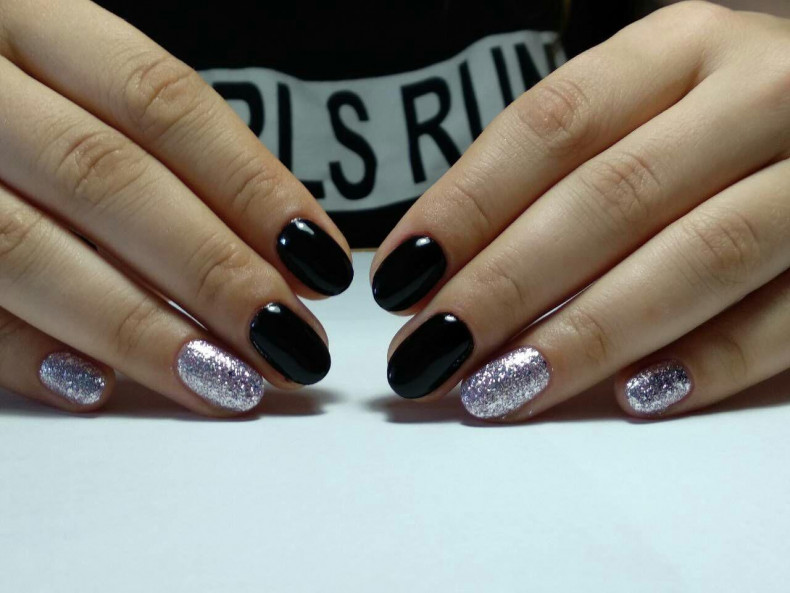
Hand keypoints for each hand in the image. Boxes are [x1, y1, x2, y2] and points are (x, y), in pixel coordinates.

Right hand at [0, 0, 352, 414]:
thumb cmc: (21, 100)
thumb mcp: (77, 81)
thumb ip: (160, 153)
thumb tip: (284, 252)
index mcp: (33, 21)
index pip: (163, 102)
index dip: (251, 187)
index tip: (320, 263)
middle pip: (104, 178)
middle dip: (208, 270)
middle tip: (287, 341)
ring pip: (21, 250)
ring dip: (135, 328)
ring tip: (222, 382)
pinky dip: (25, 351)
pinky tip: (97, 389)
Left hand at [372, 1, 789, 420]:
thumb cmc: (718, 125)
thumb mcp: (645, 110)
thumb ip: (561, 174)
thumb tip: (440, 270)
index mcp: (680, 48)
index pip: (551, 123)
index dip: (466, 205)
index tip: (400, 280)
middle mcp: (757, 92)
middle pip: (611, 195)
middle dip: (507, 286)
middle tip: (430, 354)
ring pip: (700, 257)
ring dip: (589, 335)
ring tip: (502, 389)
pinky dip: (711, 360)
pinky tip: (633, 397)